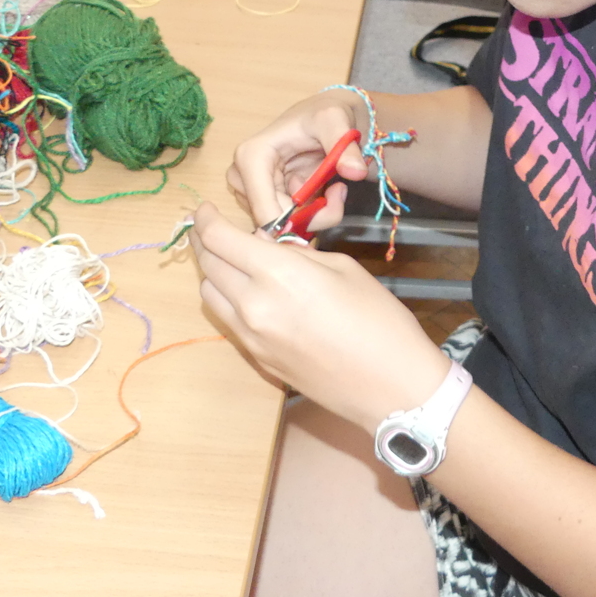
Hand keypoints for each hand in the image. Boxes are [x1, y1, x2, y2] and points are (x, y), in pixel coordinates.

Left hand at [192, 202, 450, 431]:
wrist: (390, 386)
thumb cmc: (379, 319)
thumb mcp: (342, 267)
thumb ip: (297, 254)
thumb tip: (268, 248)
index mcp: (278, 274)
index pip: (219, 239)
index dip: (206, 219)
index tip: (205, 209)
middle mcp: (253, 305)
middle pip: (208, 265)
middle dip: (205, 242)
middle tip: (212, 230)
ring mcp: (251, 337)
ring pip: (209, 295)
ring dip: (213, 273)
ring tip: (232, 261)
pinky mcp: (257, 359)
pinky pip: (227, 321)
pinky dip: (227, 300)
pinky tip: (249, 293)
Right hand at [227, 89, 370, 231]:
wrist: (327, 117)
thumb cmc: (324, 114)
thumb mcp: (335, 121)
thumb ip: (345, 146)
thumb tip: (355, 172)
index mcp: (252, 157)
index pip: (264, 209)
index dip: (297, 220)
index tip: (334, 202)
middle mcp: (244, 177)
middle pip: (274, 221)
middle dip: (313, 215)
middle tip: (340, 192)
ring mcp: (253, 191)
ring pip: (284, 225)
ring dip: (316, 214)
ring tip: (335, 188)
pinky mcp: (266, 199)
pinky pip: (290, 222)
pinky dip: (314, 214)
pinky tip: (327, 193)